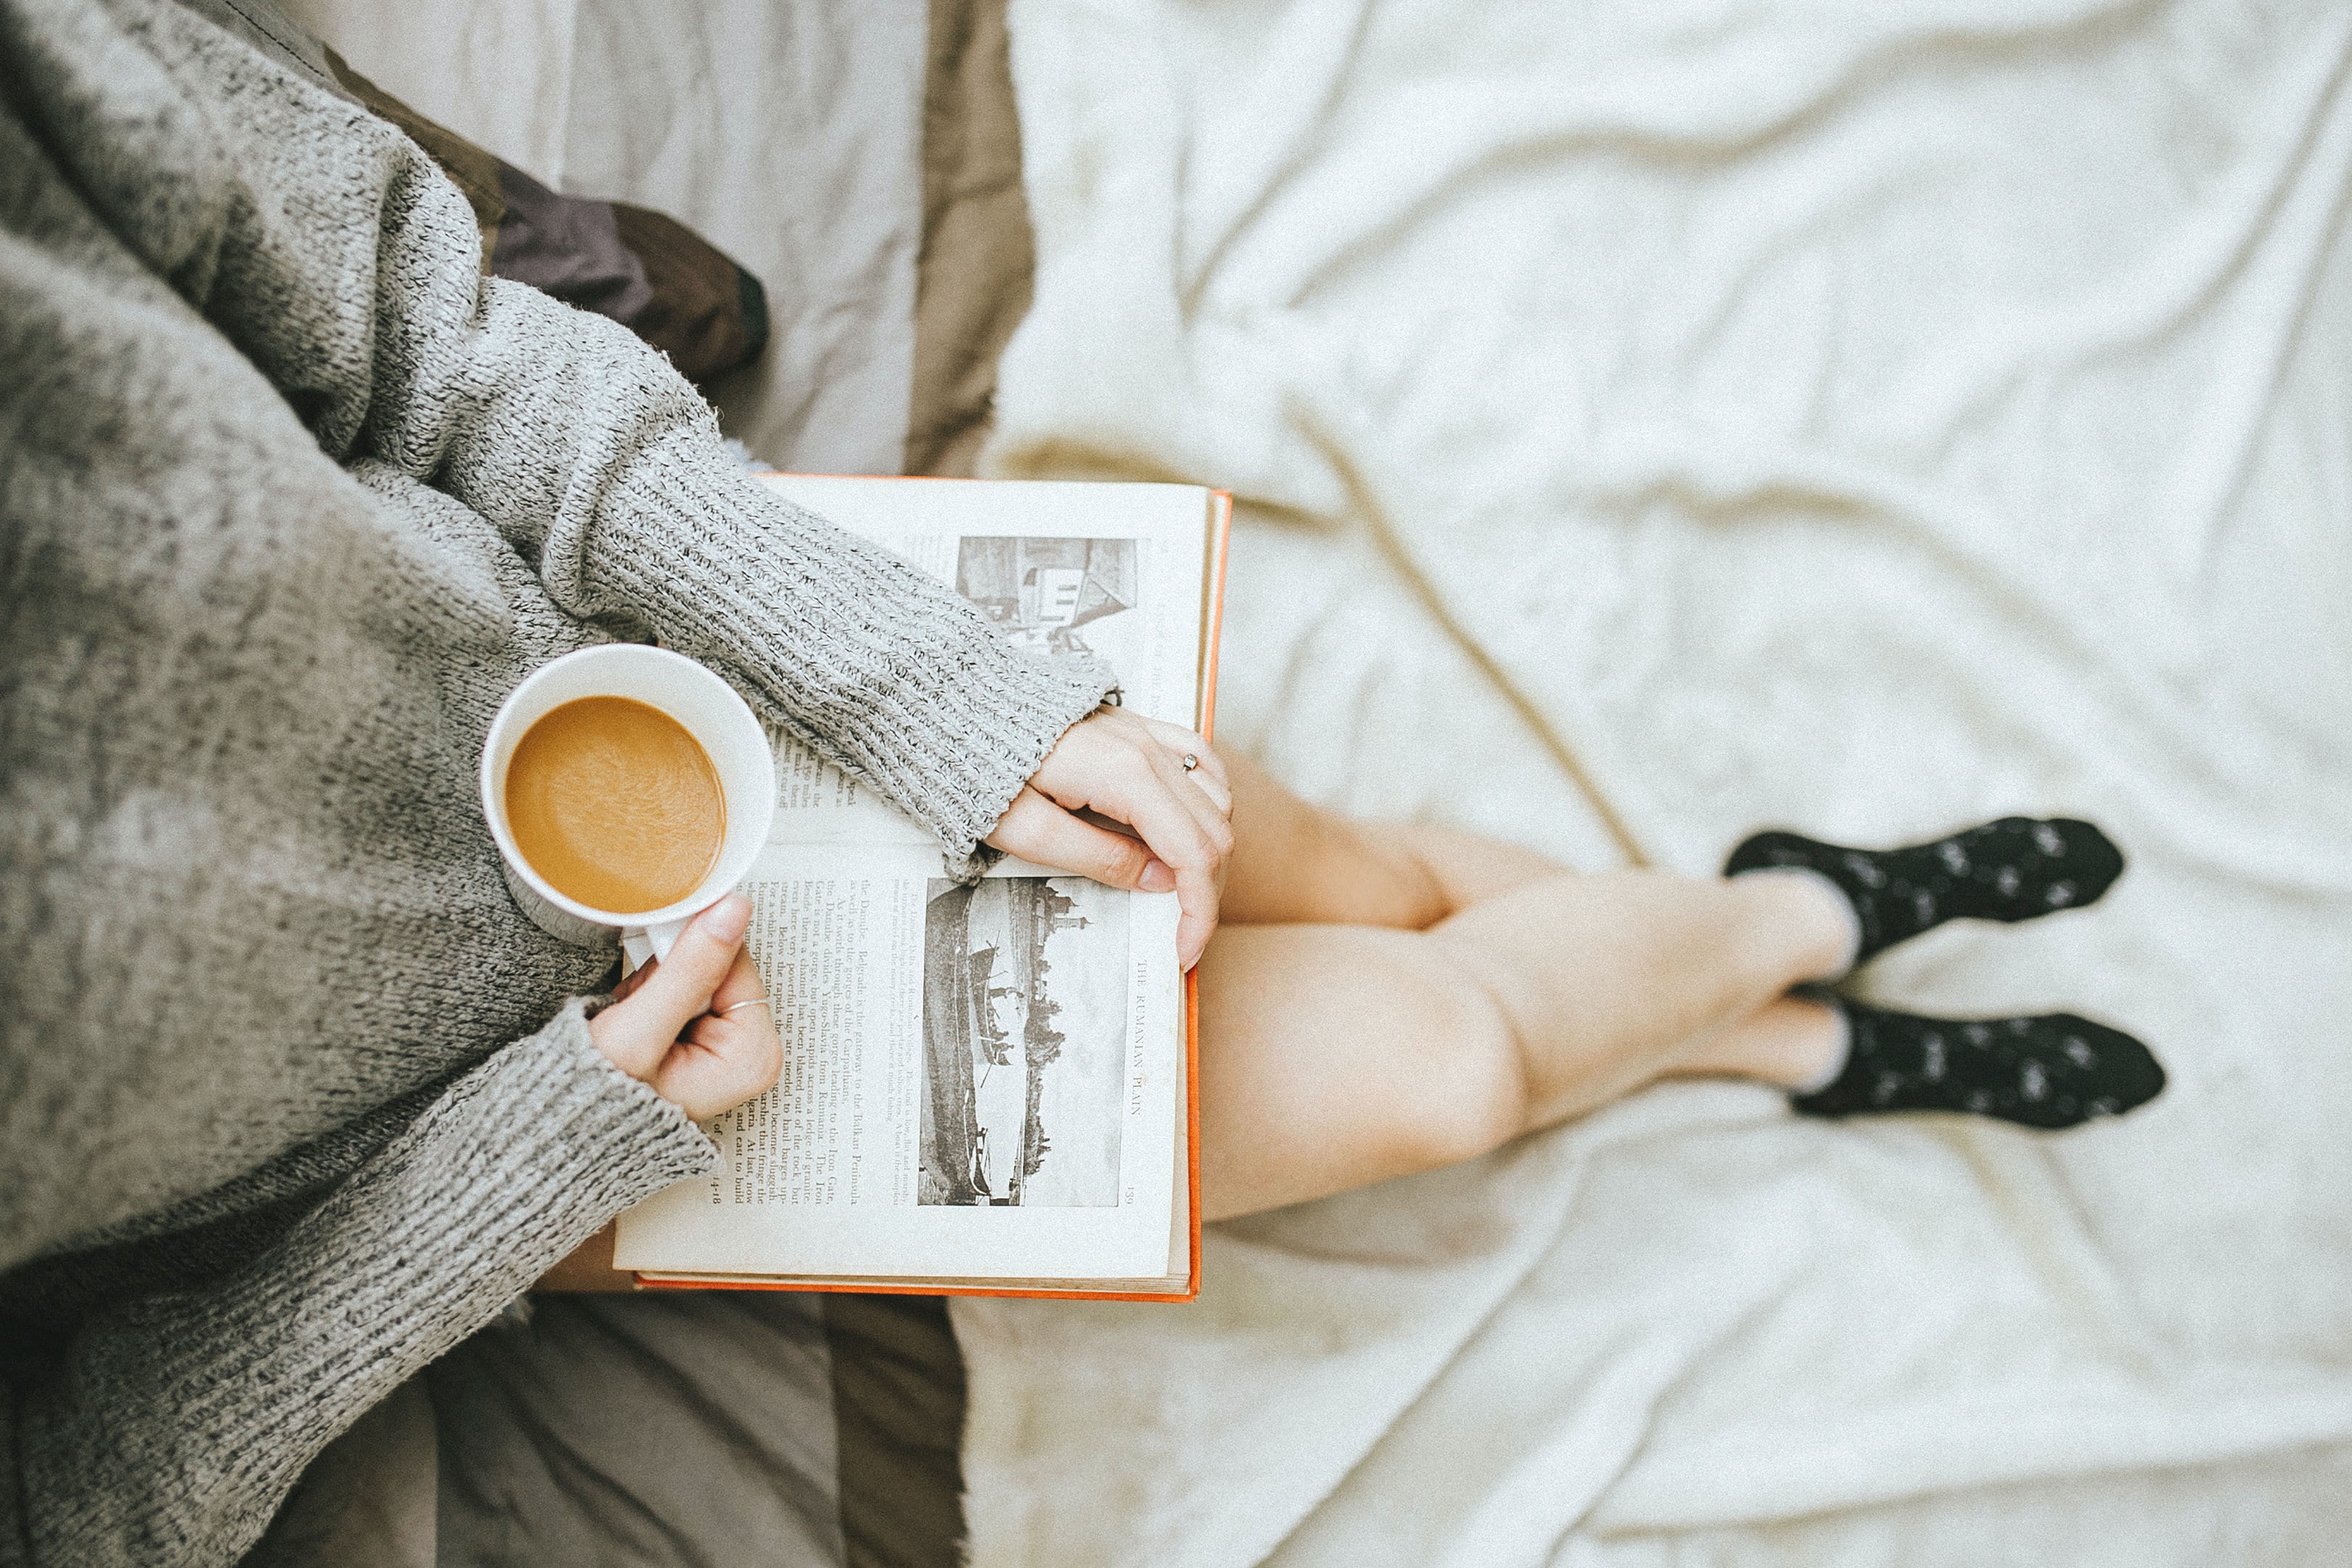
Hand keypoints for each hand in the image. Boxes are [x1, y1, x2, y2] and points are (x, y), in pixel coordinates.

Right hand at [587, 895, 780, 1120]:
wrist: (559, 1131)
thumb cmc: (598, 1104)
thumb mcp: (638, 1033)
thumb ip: (688, 970)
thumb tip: (733, 911)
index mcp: (755, 1056)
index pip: (737, 961)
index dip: (690, 956)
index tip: (657, 971)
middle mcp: (750, 1053)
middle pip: (719, 965)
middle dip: (670, 977)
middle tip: (641, 1012)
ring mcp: (727, 1046)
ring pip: (697, 971)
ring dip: (656, 985)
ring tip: (634, 1023)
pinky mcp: (702, 1037)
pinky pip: (682, 986)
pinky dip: (650, 995)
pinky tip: (635, 1023)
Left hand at [986, 706, 1233, 968]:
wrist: (954, 704)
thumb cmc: (976, 766)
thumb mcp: (1026, 831)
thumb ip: (1099, 858)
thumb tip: (1161, 883)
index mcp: (1124, 776)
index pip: (1193, 852)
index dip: (1199, 910)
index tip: (1185, 950)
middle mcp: (1147, 748)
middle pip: (1214, 829)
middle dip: (1207, 890)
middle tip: (1182, 932)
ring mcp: (1145, 732)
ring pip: (1216, 796)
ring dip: (1210, 849)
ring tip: (1182, 889)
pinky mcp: (1137, 726)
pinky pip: (1199, 759)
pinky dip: (1210, 799)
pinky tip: (1196, 824)